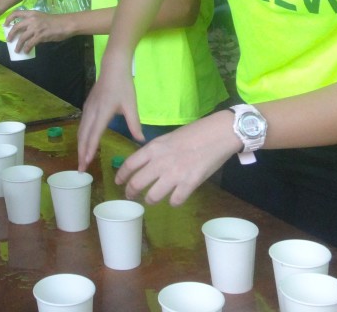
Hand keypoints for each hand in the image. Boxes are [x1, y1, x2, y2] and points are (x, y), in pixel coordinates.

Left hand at [5, 10, 68, 52]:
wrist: (66, 24)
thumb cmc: (55, 21)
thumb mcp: (41, 18)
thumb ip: (33, 23)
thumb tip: (25, 32)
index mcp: (32, 13)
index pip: (16, 13)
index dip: (8, 19)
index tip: (5, 25)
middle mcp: (32, 19)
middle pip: (16, 27)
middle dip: (10, 35)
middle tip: (8, 40)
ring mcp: (35, 28)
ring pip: (22, 38)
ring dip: (18, 45)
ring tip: (17, 50)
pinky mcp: (40, 36)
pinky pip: (30, 44)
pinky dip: (26, 49)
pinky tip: (26, 51)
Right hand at [76, 53, 140, 169]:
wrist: (113, 66)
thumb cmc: (123, 85)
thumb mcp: (131, 105)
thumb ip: (134, 124)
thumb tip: (141, 140)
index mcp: (102, 112)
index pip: (94, 135)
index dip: (89, 150)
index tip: (86, 164)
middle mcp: (91, 112)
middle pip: (83, 136)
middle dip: (81, 153)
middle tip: (80, 169)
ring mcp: (88, 108)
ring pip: (81, 131)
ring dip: (80, 146)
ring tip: (81, 159)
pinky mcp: (87, 106)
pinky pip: (82, 124)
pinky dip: (82, 137)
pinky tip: (84, 142)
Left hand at [115, 111, 240, 205]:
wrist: (217, 134)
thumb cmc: (194, 133)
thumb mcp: (168, 138)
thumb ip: (155, 152)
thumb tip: (145, 164)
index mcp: (153, 148)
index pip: (129, 164)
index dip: (121, 176)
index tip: (118, 182)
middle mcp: (160, 162)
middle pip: (136, 183)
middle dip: (131, 193)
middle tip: (131, 197)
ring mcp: (174, 174)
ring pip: (152, 196)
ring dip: (150, 200)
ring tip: (151, 200)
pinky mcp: (189, 184)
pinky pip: (175, 201)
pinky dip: (173, 202)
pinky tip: (175, 199)